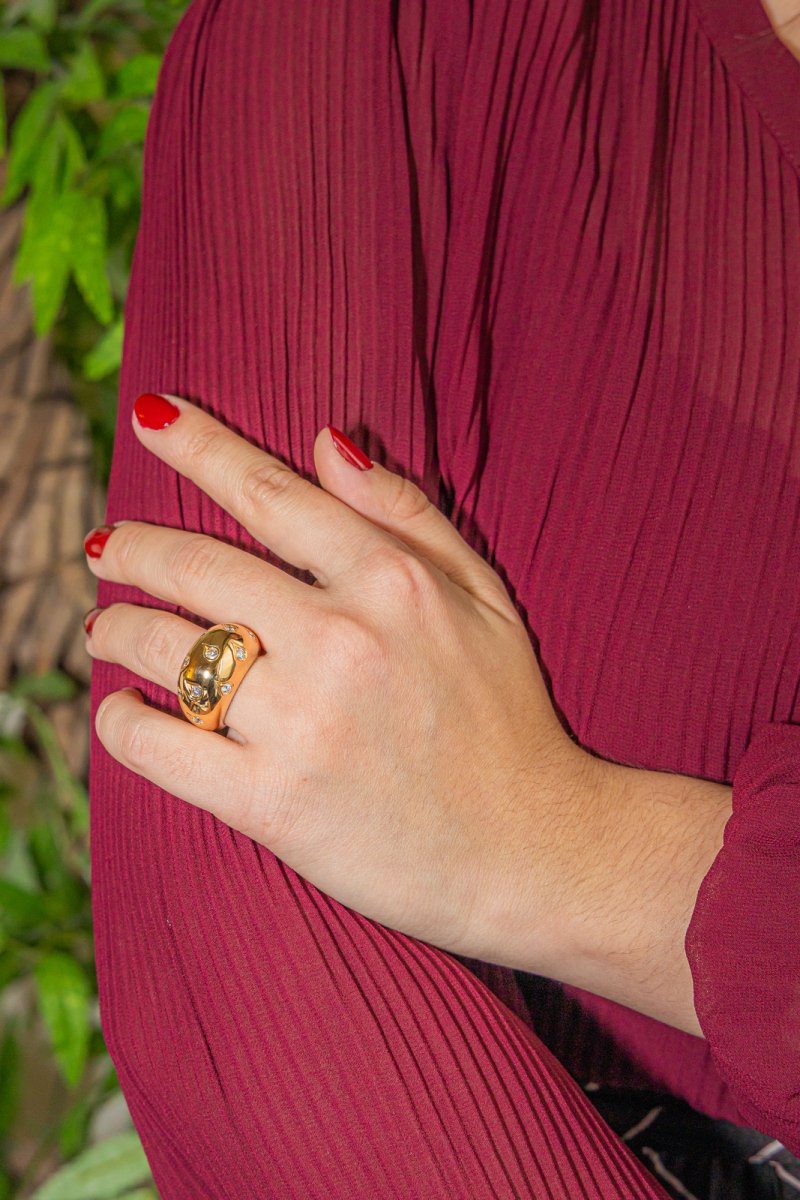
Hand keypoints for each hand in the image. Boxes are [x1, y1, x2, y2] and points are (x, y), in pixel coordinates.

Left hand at [86, 392, 599, 967]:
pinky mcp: (272, 803)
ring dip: (115, 629)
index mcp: (391, 582)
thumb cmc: (509, 718)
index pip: (268, 493)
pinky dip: (121, 722)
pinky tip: (122, 710)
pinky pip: (160, 747)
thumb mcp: (484, 595)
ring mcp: (301, 723)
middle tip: (106, 548)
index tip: (149, 419)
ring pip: (164, 649)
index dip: (197, 447)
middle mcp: (339, 640)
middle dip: (131, 547)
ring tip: (105, 628)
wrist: (531, 849)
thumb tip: (325, 441)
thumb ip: (406, 512)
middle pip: (195, 565)